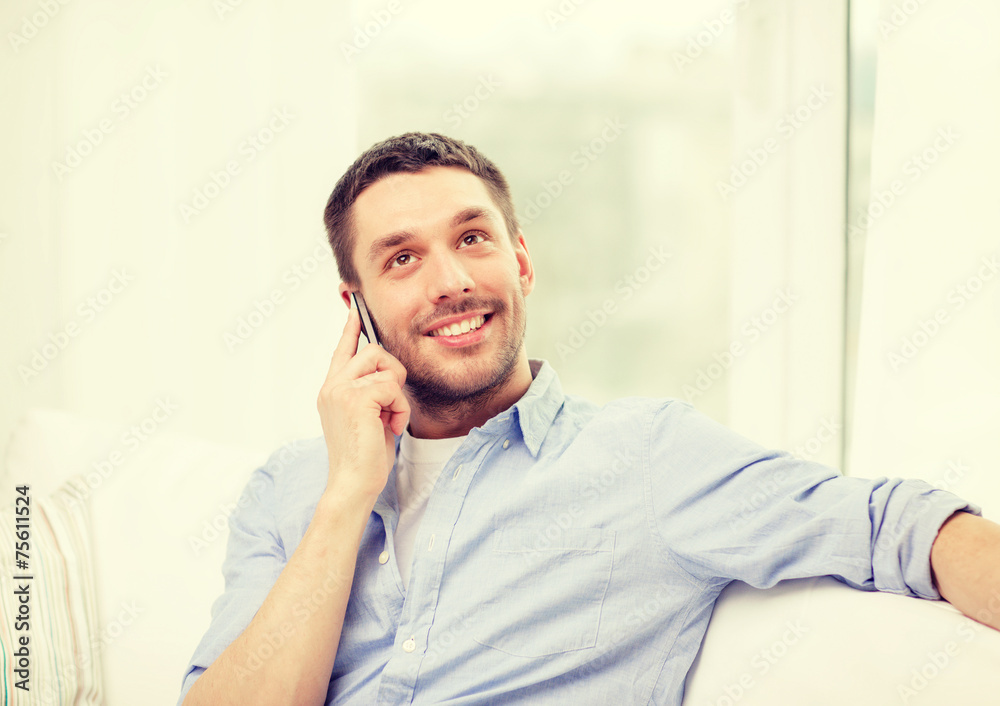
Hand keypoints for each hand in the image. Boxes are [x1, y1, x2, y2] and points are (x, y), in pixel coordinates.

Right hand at [317, 305, 409, 501]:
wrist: (353, 484)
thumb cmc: (365, 457)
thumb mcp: (368, 417)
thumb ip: (371, 392)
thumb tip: (388, 374)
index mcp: (331, 390)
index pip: (342, 350)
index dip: (350, 328)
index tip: (354, 307)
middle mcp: (332, 386)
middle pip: (372, 351)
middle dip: (393, 373)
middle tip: (392, 404)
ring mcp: (340, 390)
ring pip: (385, 367)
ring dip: (397, 395)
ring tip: (389, 419)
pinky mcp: (356, 398)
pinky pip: (393, 387)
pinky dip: (400, 409)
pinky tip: (391, 427)